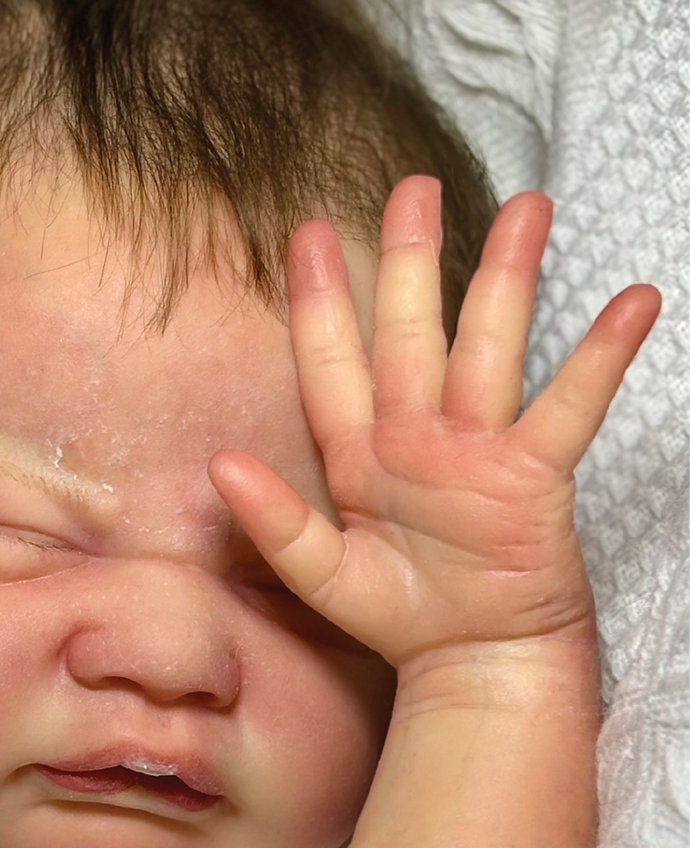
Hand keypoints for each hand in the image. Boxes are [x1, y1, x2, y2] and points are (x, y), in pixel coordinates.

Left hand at [209, 177, 660, 678]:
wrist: (474, 662)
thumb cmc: (400, 615)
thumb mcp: (320, 573)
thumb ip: (272, 521)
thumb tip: (215, 467)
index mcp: (359, 452)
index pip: (331, 362)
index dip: (317, 299)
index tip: (302, 232)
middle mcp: (417, 434)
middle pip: (411, 330)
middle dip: (410, 257)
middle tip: (413, 185)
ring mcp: (478, 447)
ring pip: (491, 344)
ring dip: (508, 275)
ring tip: (530, 207)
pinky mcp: (534, 473)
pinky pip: (569, 405)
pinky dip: (599, 356)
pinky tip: (632, 303)